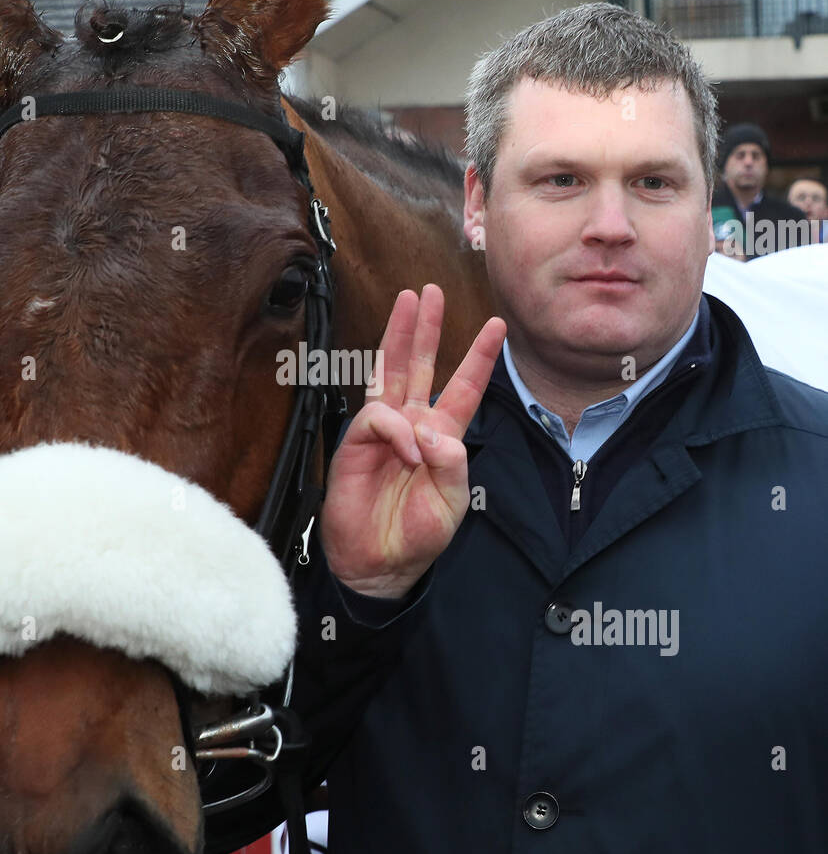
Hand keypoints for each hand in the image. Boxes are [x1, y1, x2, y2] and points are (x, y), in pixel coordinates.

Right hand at [320, 284, 505, 597]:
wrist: (380, 562)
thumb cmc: (417, 533)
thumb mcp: (453, 500)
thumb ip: (452, 462)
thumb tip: (432, 429)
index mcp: (443, 437)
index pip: (463, 388)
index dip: (478, 357)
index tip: (496, 326)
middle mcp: (413, 425)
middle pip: (419, 365)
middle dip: (425, 328)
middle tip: (428, 291)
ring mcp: (384, 431)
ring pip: (390, 371)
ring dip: (399, 334)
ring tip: (407, 301)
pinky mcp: (358, 442)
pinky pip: (380, 417)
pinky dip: (398, 430)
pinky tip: (408, 451)